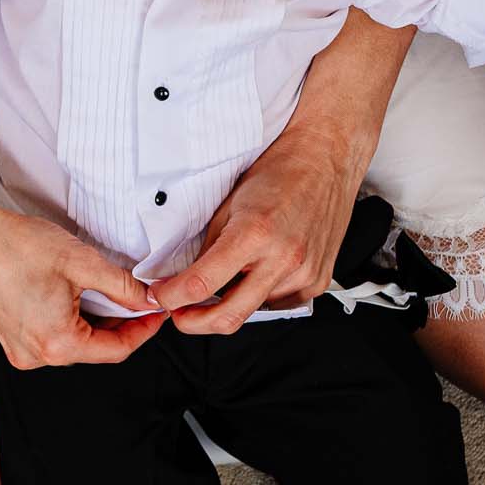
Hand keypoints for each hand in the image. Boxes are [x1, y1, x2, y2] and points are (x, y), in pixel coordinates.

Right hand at [0, 172, 165, 368]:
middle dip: (118, 323)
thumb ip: (122, 287)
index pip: (117, 350)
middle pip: (95, 348)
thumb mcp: (81, 262)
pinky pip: (52, 336)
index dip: (143, 329)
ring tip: (99, 290)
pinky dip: (69, 318)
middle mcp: (37, 355)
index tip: (155, 311)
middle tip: (133, 295)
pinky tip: (71, 294)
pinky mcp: (10, 338)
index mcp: (57, 343)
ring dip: (93, 320)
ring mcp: (20, 349)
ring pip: (74, 342)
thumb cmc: (13, 246)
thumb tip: (146, 300)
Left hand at [159, 124, 364, 335]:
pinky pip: (277, 305)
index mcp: (254, 235)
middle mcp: (283, 259)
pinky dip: (258, 297)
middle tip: (178, 313)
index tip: (160, 297)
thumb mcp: (227, 206)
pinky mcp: (317, 282)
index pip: (202, 285)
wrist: (324, 161)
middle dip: (194, 323)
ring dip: (229, 304)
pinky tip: (255, 273)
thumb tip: (183, 278)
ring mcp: (304, 275)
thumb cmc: (277, 175)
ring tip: (223, 279)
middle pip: (228, 318)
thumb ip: (207, 247)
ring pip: (252, 312)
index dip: (172, 297)